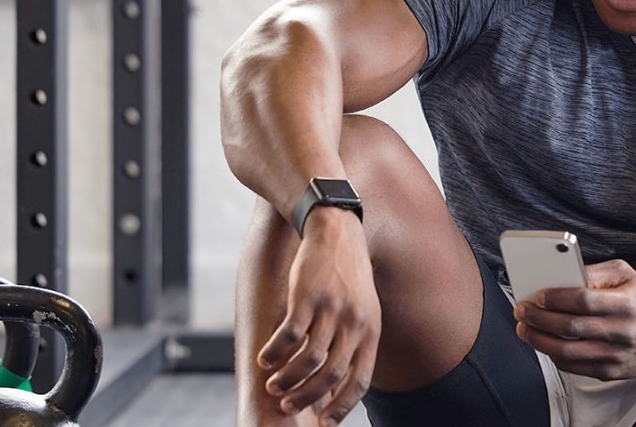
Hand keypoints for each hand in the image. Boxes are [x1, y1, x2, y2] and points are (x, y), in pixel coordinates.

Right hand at [259, 210, 379, 425]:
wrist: (337, 228)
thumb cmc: (347, 273)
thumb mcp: (363, 307)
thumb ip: (354, 340)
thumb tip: (335, 380)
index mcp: (371, 330)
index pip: (360, 380)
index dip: (341, 406)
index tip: (324, 421)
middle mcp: (355, 322)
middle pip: (330, 375)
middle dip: (306, 396)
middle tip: (288, 404)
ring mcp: (332, 309)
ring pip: (308, 359)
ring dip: (287, 378)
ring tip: (272, 383)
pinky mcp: (308, 295)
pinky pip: (289, 335)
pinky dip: (275, 353)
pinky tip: (264, 358)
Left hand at [513, 259, 635, 379]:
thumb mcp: (626, 274)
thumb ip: (595, 271)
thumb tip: (563, 274)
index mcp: (628, 303)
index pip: (584, 300)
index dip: (556, 298)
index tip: (538, 295)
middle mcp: (623, 332)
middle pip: (570, 327)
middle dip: (539, 318)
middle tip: (522, 310)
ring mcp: (616, 356)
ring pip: (567, 351)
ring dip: (538, 340)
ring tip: (524, 328)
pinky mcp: (610, 372)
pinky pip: (573, 366)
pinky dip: (552, 354)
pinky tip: (543, 342)